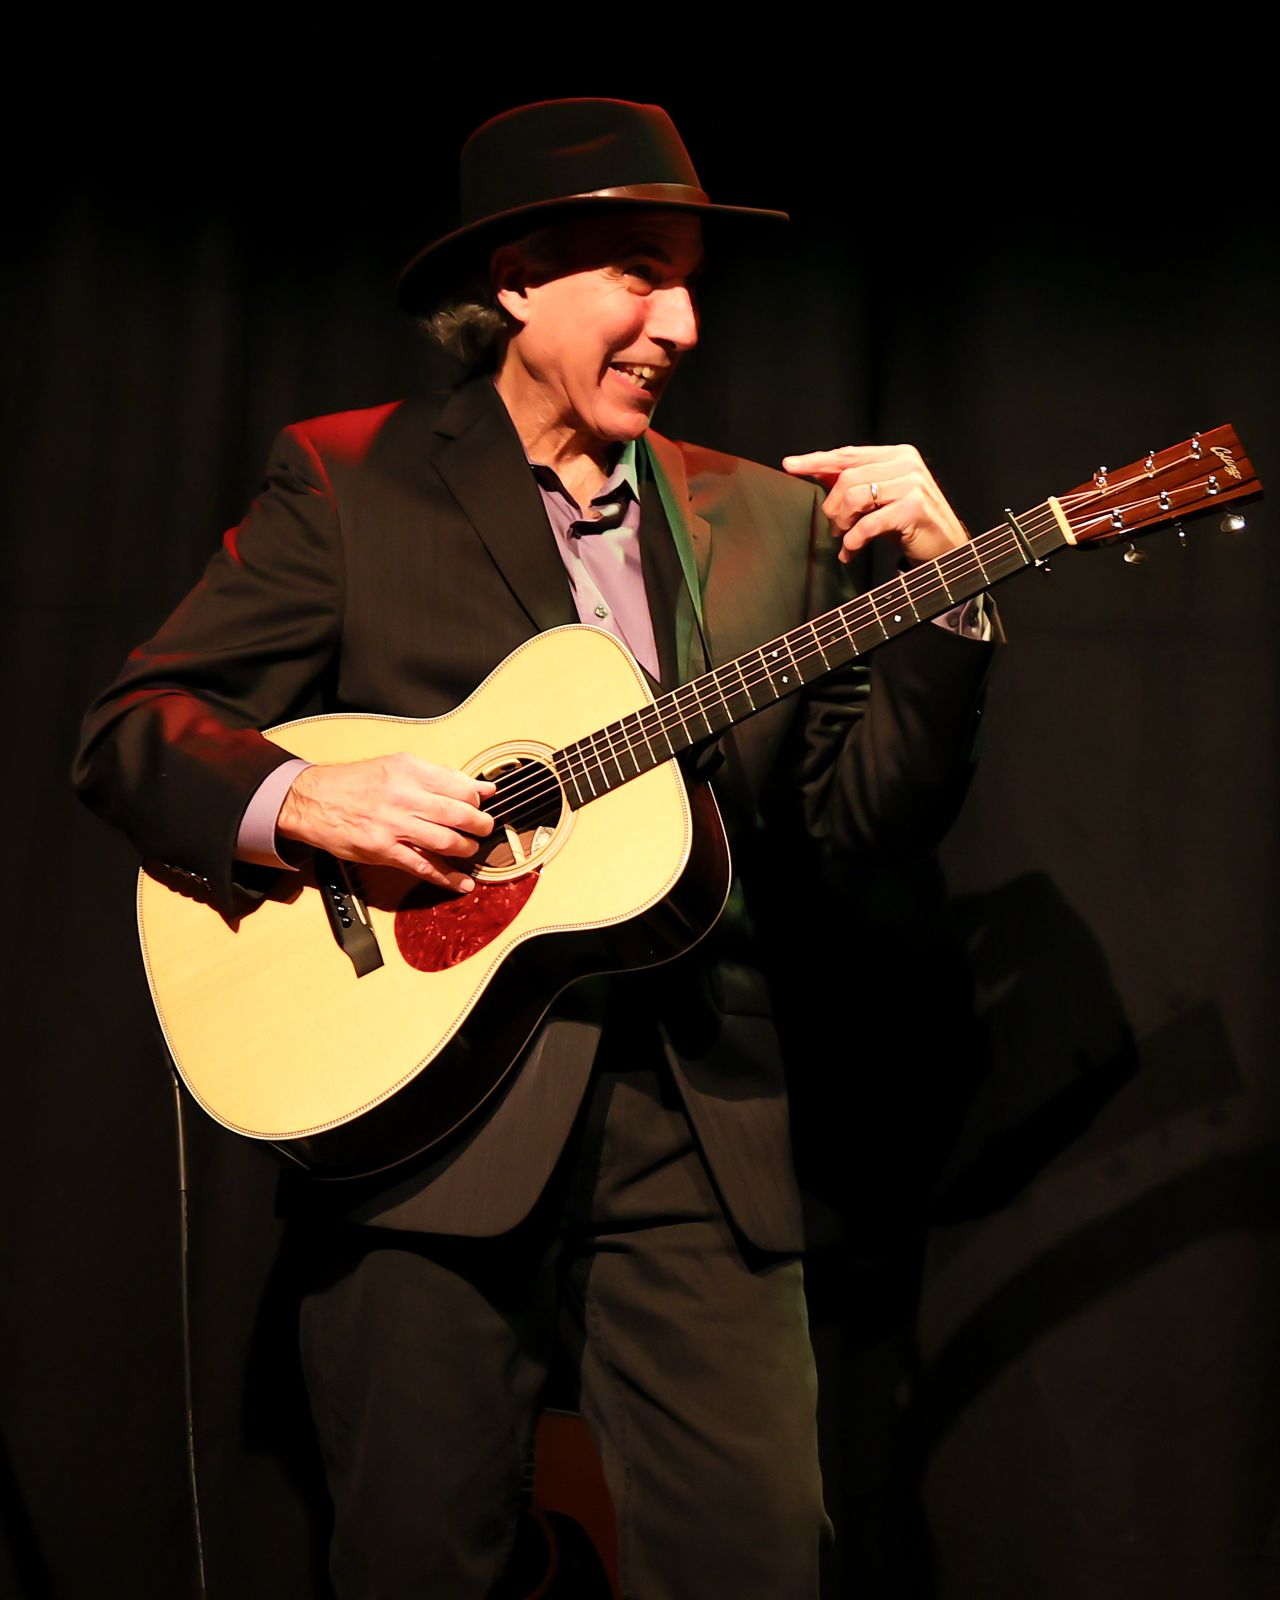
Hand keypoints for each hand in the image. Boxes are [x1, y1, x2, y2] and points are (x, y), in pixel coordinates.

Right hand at [277, 754, 495, 892]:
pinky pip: (423, 867)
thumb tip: (480, 788)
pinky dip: (447, 878)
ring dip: (466, 849)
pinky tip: (462, 883)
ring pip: (445, 841)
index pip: (459, 786)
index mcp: (409, 770)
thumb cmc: (355, 783)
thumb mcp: (396, 766)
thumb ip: (439, 776)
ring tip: (469, 850)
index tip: (481, 805)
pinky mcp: (383, 850)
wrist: (312, 800)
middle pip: (457, 814)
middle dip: (480, 826)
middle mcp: (403, 796)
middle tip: (484, 830)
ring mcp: (393, 825)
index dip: (477, 800)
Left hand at [782, 444, 967, 564]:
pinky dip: (854, 539)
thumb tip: (816, 471)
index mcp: (897, 454)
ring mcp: (912, 483)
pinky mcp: (913, 507)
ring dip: (842, 523)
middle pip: (847, 478)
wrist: (946, 547)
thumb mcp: (881, 498)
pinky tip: (852, 549)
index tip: (790, 464)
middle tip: (834, 527)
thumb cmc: (910, 522)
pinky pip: (869, 523)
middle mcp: (906, 463)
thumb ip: (854, 483)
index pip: (848, 454)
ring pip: (854, 497)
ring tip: (845, 538)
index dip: (817, 460)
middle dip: (833, 506)